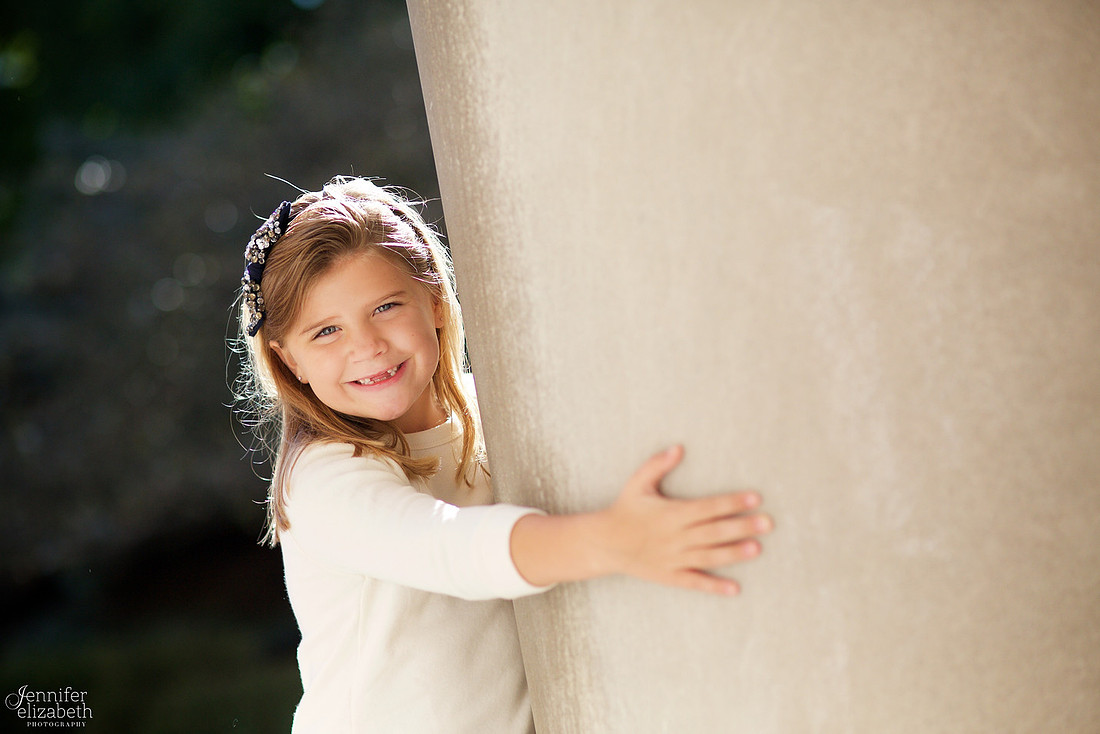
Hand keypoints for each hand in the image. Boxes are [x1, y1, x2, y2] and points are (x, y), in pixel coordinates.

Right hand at [509, 445, 771, 593]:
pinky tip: (735, 588)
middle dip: (742, 526)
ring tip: (757, 548)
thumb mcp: (638, 484)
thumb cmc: (624, 510)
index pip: (708, 507)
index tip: (754, 498)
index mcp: (672, 514)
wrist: (604, 543)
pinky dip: (715, 586)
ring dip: (734, 553)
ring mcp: (674, 559)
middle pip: (714, 531)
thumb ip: (658, 465)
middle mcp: (676, 537)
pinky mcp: (670, 576)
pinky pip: (695, 582)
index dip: (732, 502)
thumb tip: (679, 447)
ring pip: (709, 556)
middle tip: (767, 523)